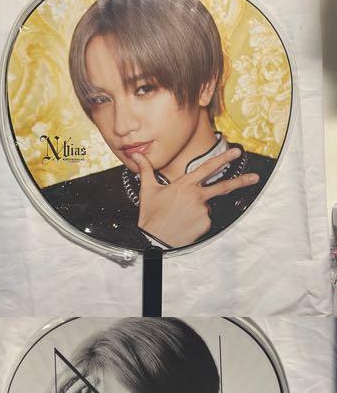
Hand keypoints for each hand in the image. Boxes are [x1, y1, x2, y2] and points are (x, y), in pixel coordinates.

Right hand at [133, 147, 259, 248]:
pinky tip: (184, 226)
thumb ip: (146, 171)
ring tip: (180, 219)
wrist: (152, 240)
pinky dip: (196, 223)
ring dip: (196, 212)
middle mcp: (197, 196)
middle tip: (254, 177)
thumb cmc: (150, 216)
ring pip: (205, 208)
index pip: (208, 168)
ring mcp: (202, 210)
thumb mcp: (147, 191)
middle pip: (223, 186)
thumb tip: (137, 155)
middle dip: (241, 181)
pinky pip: (204, 221)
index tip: (236, 152)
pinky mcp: (204, 224)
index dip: (223, 158)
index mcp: (185, 185)